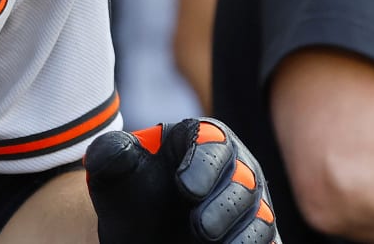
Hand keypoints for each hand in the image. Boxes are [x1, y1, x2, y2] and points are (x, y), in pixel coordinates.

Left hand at [85, 118, 278, 243]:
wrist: (140, 236)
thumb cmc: (129, 195)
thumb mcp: (111, 173)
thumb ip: (111, 153)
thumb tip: (122, 149)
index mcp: (201, 140)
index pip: (212, 141)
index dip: (204, 163)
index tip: (184, 187)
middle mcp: (234, 169)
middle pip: (245, 180)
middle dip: (224, 205)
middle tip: (200, 227)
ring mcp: (249, 206)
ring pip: (262, 217)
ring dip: (243, 235)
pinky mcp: (256, 238)